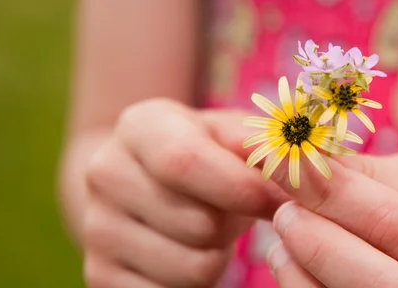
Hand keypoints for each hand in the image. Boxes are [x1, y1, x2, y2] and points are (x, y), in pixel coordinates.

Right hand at [81, 99, 284, 287]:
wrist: (145, 181)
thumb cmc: (205, 153)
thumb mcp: (229, 133)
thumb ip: (264, 145)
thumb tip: (302, 166)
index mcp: (139, 126)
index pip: (185, 161)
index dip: (241, 188)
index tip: (279, 199)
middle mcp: (105, 172)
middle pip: (199, 224)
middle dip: (234, 222)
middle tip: (232, 208)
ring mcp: (96, 227)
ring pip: (193, 268)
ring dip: (220, 254)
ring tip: (210, 226)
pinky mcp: (99, 274)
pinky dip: (196, 280)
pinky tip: (189, 249)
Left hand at [267, 153, 397, 287]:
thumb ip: (361, 174)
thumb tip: (295, 157)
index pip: (392, 221)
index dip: (326, 190)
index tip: (277, 160)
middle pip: (379, 283)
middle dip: (318, 243)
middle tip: (284, 210)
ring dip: (301, 267)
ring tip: (284, 229)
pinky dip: (299, 285)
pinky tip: (288, 257)